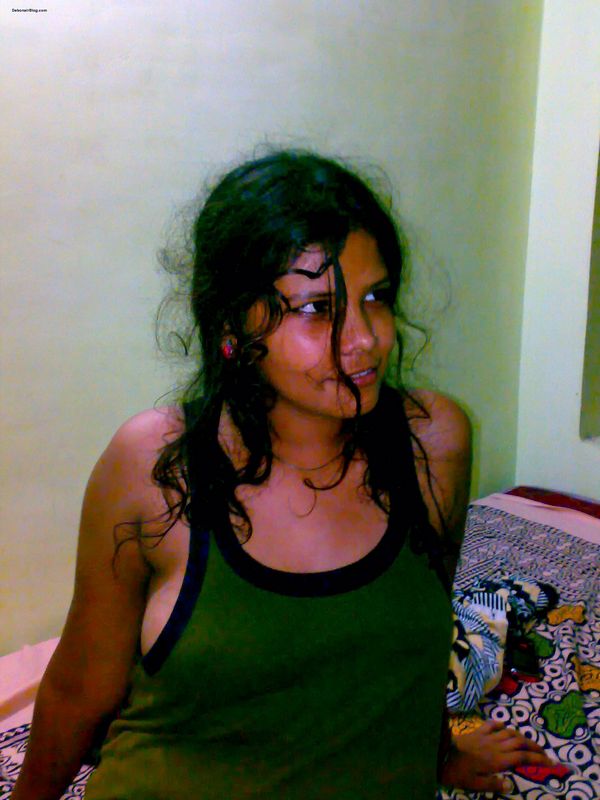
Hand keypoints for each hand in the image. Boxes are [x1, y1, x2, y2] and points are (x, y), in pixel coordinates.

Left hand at [440, 719, 554, 793]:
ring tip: (529, 743)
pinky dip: (502, 725)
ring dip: (522, 736)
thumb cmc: (457, 772)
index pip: (523, 758)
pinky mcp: (477, 731)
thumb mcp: (475, 785)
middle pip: (520, 742)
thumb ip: (493, 784)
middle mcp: (495, 746)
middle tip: (545, 753)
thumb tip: (510, 783)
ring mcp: (486, 736)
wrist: (439, 753)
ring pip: (509, 732)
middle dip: (535, 747)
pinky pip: (493, 725)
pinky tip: (505, 728)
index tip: (551, 762)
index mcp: (497, 760)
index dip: (538, 759)